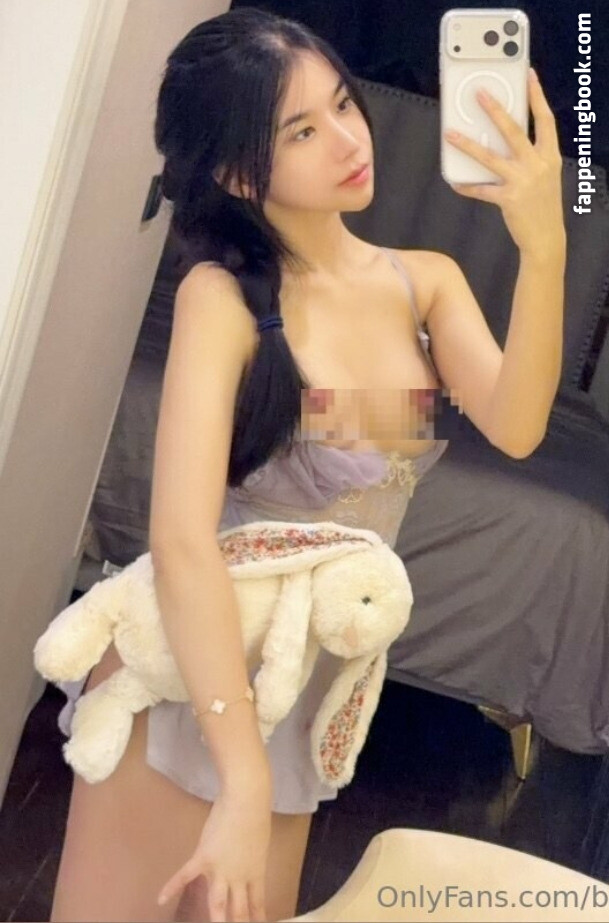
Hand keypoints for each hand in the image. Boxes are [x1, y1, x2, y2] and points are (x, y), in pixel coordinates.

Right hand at [157, 782, 271, 921]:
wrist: (246, 801)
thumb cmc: (256, 815)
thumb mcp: (258, 844)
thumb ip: (249, 860)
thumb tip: (244, 864)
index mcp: (255, 873)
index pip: (256, 904)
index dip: (257, 919)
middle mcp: (239, 877)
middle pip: (238, 910)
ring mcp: (220, 869)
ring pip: (216, 902)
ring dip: (216, 919)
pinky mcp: (204, 857)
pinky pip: (186, 876)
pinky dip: (172, 887)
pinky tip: (161, 899)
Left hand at [444, 67, 565, 255]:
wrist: (547, 238)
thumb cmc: (542, 205)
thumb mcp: (544, 176)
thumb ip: (529, 157)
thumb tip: (501, 140)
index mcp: (550, 156)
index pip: (545, 119)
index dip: (537, 96)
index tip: (529, 75)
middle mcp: (538, 165)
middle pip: (514, 130)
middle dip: (495, 109)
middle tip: (479, 93)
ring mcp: (523, 181)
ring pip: (490, 157)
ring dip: (467, 145)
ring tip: (450, 134)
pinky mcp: (508, 199)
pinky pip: (481, 189)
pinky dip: (467, 186)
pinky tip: (454, 182)